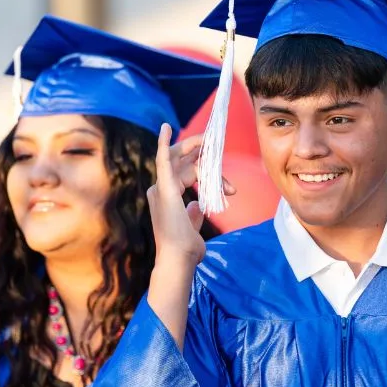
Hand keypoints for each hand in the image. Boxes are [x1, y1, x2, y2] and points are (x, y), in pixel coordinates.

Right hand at [147, 124, 235, 265]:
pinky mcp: (164, 188)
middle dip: (201, 153)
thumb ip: (193, 215)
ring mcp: (160, 188)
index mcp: (166, 198)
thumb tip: (197, 206)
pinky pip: (163, 159)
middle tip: (217, 146)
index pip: (186, 174)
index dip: (206, 172)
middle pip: (183, 162)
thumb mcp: (192, 228)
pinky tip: (165, 127)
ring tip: (214, 144)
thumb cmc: (186, 250)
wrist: (179, 260)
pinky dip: (163, 143)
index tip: (227, 185)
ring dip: (200, 150)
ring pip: (182, 159)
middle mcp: (159, 190)